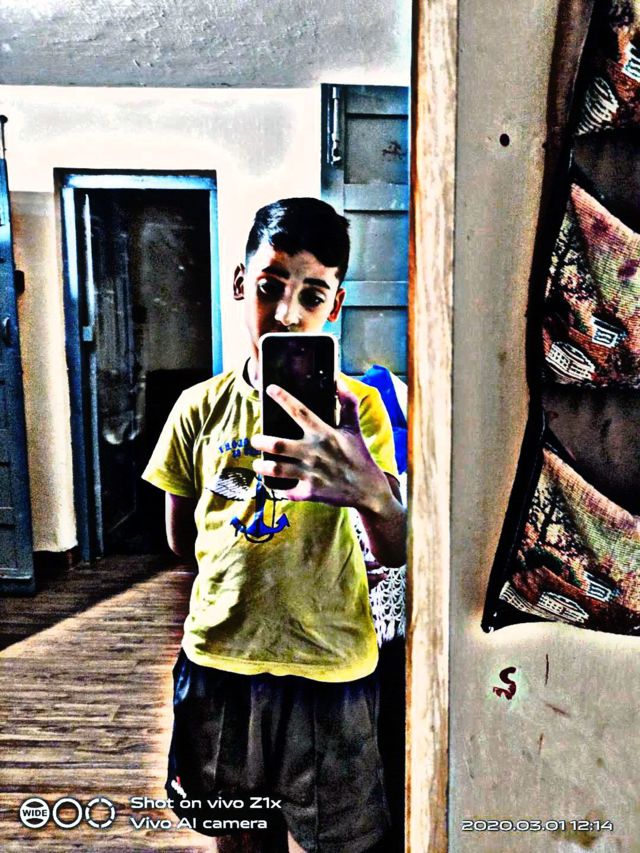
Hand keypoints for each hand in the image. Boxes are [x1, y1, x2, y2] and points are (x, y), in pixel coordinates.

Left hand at [250, 381, 391, 510]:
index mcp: (325, 434)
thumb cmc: (360, 457)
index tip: (270, 389)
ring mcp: (311, 473)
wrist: (369, 490)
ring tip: (257, 463)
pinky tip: (272, 485)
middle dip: (262, 441)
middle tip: (255, 440)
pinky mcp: (311, 492)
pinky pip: (288, 491)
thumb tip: (340, 382)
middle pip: (279, 444)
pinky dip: (279, 489)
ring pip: (278, 469)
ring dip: (263, 466)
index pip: (300, 412)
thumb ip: (348, 404)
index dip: (284, 398)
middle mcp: (314, 452)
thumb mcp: (355, 429)